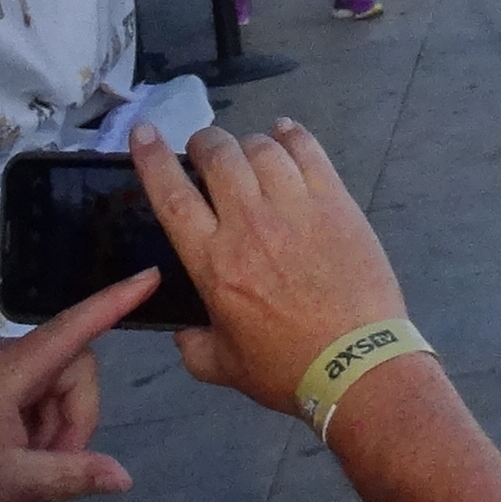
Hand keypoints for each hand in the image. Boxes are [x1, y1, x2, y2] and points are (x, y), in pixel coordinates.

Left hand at [0, 265, 160, 501]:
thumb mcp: (11, 485)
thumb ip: (72, 474)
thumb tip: (124, 479)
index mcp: (0, 373)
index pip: (70, 329)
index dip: (114, 303)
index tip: (149, 277)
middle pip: (68, 365)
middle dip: (71, 415)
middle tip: (53, 461)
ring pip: (47, 373)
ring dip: (49, 418)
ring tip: (23, 459)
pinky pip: (22, 375)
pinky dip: (29, 411)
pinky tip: (9, 444)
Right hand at [131, 124, 411, 419]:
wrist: (357, 366)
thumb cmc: (287, 368)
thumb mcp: (224, 367)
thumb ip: (193, 346)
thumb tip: (183, 332)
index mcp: (213, 262)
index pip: (173, 195)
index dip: (152, 159)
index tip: (143, 132)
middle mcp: (249, 224)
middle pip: (218, 156)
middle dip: (204, 143)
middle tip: (204, 151)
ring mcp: (296, 207)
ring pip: (262, 148)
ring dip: (247, 144)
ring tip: (247, 154)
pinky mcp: (336, 202)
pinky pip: (309, 151)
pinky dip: (292, 135)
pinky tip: (285, 133)